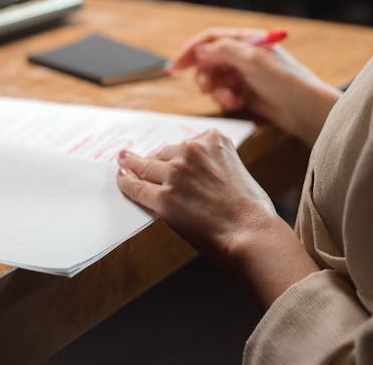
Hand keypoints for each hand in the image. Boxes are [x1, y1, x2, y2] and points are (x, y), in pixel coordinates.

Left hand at [117, 130, 318, 306]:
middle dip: (155, 161)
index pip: (184, 144)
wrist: (252, 233)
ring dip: (134, 167)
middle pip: (164, 153)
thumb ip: (213, 165)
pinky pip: (137, 188)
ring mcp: (177, 173)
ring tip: (123, 166)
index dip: (171, 154)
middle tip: (140, 162)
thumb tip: (194, 177)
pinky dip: (126, 183)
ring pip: (147, 167)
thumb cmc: (251, 210)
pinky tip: (121, 180)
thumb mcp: (235, 170)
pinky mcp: (165, 198)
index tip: (161, 154)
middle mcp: (193, 150)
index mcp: (213, 139)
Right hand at [171, 28, 340, 147]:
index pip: (212, 38)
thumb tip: (199, 50)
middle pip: (211, 60)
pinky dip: (227, 100)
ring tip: (230, 99)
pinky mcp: (248, 94)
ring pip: (216, 80)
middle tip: (206, 87)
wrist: (307, 110)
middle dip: (205, 74)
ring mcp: (246, 75)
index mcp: (248, 40)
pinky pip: (226, 94)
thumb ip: (223, 52)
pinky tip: (238, 104)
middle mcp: (245, 55)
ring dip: (217, 90)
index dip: (192, 49)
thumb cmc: (285, 81)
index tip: (176, 65)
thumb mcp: (252, 61)